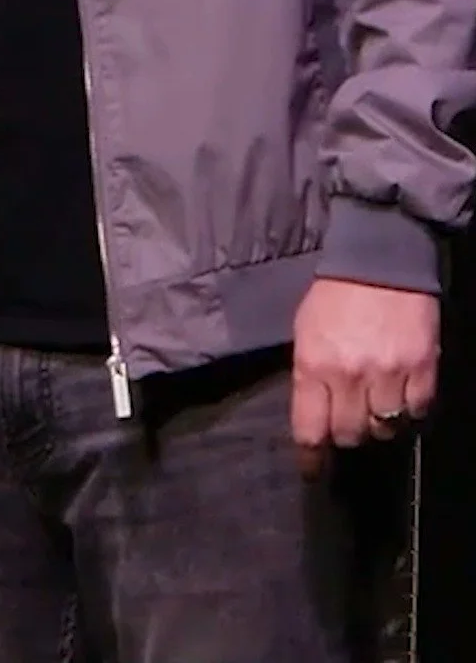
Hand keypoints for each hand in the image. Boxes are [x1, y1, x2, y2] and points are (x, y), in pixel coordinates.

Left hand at [291, 277, 439, 477]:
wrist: (380, 257)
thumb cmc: (336, 293)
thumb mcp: (305, 329)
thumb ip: (308, 375)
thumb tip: (314, 417)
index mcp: (313, 363)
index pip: (310, 429)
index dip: (312, 457)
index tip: (313, 469)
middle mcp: (350, 374)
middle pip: (350, 436)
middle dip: (347, 433)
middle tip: (349, 418)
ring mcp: (389, 372)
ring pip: (385, 429)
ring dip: (379, 421)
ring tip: (377, 401)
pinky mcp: (422, 367)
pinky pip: (417, 411)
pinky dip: (409, 408)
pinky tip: (401, 391)